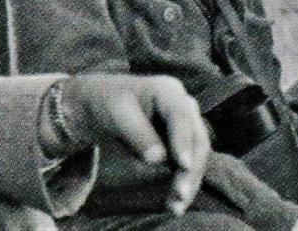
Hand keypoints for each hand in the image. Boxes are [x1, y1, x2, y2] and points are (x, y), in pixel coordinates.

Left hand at [58, 74, 209, 215]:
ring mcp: (183, 125)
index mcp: (168, 90)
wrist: (100, 104)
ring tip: (176, 207)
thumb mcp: (116, 113)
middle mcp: (183, 105)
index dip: (184, 140)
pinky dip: (181, 182)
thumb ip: (137, 134)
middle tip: (180, 195)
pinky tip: (174, 203)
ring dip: (189, 180)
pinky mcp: (179, 142)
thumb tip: (157, 159)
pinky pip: (187, 163)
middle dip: (191, 168)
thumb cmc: (107, 102)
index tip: (183, 165)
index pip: (181, 116)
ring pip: (197, 154)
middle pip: (197, 137)